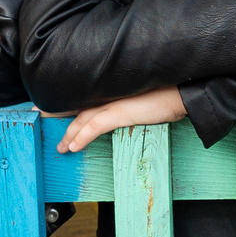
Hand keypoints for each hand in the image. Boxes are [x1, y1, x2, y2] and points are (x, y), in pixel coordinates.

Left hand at [54, 87, 186, 153]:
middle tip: (52, 130)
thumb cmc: (170, 94)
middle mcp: (111, 93)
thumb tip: (130, 111)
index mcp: (115, 89)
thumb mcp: (147, 97)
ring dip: (70, 134)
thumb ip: (133, 103)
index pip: (88, 98)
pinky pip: (94, 127)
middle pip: (80, 107)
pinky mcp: (120, 112)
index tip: (58, 112)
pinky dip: (82, 137)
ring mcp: (114, 102)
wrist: (182, 91)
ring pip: (83, 118)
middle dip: (62, 119)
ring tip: (62, 147)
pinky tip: (74, 147)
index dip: (72, 107)